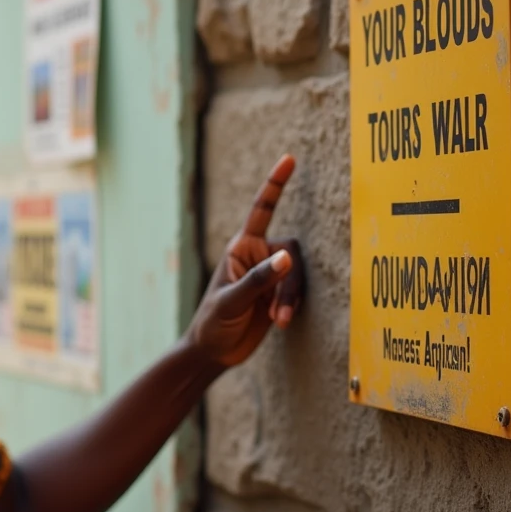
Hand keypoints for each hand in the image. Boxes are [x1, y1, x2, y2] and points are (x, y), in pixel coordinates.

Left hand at [185, 154, 305, 367]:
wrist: (213, 352)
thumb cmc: (212, 323)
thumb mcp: (231, 300)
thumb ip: (259, 279)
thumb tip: (288, 257)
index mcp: (241, 247)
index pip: (262, 210)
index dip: (276, 184)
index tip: (289, 159)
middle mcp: (258, 256)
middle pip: (292, 251)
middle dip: (288, 282)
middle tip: (277, 312)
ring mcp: (270, 275)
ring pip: (297, 274)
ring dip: (289, 299)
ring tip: (276, 322)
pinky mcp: (279, 294)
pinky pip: (298, 291)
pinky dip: (291, 306)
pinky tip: (278, 323)